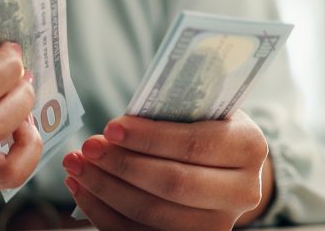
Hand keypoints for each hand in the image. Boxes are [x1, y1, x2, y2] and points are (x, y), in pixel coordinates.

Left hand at [63, 111, 272, 230]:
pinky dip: (102, 212)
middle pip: (174, 185)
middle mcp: (242, 192)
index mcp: (248, 147)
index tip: (111, 127)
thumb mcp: (198, 106)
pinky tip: (81, 188)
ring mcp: (218, 224)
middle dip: (122, 165)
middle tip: (87, 147)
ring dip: (105, 190)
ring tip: (76, 165)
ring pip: (153, 215)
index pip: (194, 145)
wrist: (221, 162)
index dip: (149, 139)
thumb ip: (169, 110)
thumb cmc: (199, 123)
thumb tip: (116, 126)